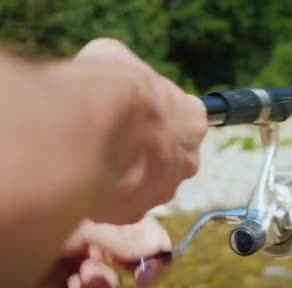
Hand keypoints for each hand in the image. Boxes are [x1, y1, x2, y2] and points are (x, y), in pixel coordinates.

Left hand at [34, 217, 170, 287]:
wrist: (5, 234)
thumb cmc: (45, 218)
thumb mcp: (89, 225)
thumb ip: (125, 239)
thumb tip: (159, 250)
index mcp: (107, 217)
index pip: (145, 232)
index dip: (157, 248)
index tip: (160, 261)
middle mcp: (96, 240)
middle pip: (131, 262)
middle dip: (138, 271)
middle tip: (141, 278)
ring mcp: (78, 263)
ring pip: (107, 283)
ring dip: (103, 281)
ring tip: (86, 274)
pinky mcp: (60, 286)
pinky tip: (74, 286)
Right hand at [69, 38, 207, 223]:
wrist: (88, 130)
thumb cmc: (109, 87)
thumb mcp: (117, 58)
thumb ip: (128, 75)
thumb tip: (115, 74)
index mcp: (193, 119)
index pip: (186, 119)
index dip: (160, 117)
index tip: (139, 114)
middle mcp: (188, 159)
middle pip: (170, 157)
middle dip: (147, 152)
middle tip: (117, 140)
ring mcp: (164, 189)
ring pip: (146, 185)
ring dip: (127, 176)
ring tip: (96, 159)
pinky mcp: (135, 212)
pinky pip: (121, 205)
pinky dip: (105, 195)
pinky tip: (86, 178)